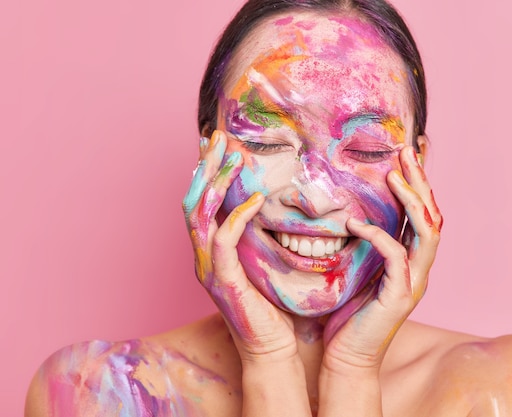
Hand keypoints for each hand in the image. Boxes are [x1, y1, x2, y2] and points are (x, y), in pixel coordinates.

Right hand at [182, 130, 297, 362]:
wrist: (272, 347)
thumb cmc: (271, 307)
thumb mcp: (260, 262)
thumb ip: (255, 236)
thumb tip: (266, 206)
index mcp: (210, 251)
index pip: (199, 203)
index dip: (204, 171)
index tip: (215, 144)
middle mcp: (203, 257)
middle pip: (192, 201)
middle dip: (204, 166)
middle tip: (217, 136)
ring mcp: (208, 269)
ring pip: (200, 215)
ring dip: (215, 182)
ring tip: (232, 157)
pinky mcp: (223, 281)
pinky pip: (224, 240)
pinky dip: (237, 215)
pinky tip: (256, 199)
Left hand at [322, 145, 442, 371]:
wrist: (347, 357)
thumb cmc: (348, 314)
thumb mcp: (359, 270)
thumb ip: (366, 244)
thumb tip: (352, 210)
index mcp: (410, 260)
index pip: (422, 213)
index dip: (419, 183)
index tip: (408, 153)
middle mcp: (418, 268)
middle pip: (433, 216)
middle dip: (421, 181)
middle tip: (407, 151)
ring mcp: (413, 283)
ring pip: (427, 233)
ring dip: (412, 202)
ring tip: (393, 176)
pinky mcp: (399, 297)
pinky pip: (395, 257)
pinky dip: (378, 236)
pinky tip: (356, 223)